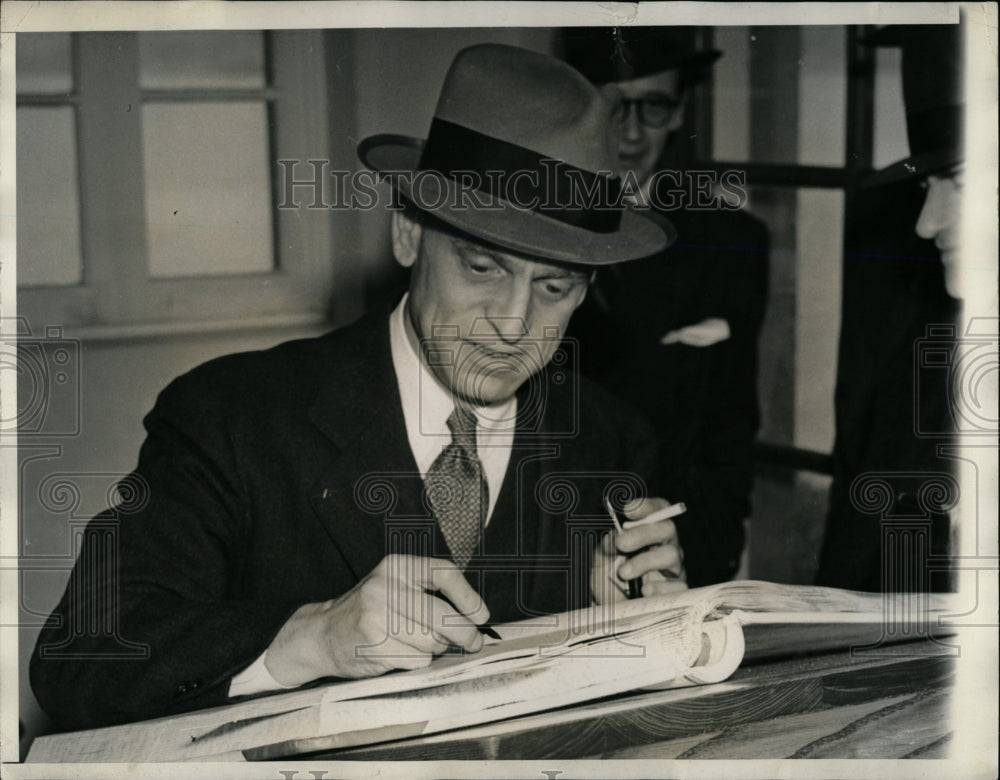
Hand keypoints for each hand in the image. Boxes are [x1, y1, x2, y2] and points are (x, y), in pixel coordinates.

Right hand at [263, 555, 489, 685]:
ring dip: (434, 649)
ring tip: (414, 642)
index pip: (444, 573)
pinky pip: (416, 660)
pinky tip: (398, 653)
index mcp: (397, 565)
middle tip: (473, 642)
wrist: (323, 633)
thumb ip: (431, 594)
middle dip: (464, 634)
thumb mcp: (396, 587)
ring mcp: (376, 616)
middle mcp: (385, 586)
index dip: (469, 597)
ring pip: (432, 641)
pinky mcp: (373, 645)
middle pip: (443, 614)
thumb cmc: (372, 610)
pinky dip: (416, 661)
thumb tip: (477, 619)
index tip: (482, 616)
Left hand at [591, 497, 687, 602]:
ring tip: (623, 573)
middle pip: (667, 529)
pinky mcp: (677, 592)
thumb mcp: (601, 561)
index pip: (658, 511)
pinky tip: (644, 591)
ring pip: (671, 554)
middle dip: (643, 533)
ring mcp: (673, 569)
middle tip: (621, 543)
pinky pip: (677, 585)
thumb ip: (606, 546)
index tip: (628, 509)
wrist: (610, 612)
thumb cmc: (609, 580)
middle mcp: (665, 547)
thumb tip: (613, 536)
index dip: (647, 506)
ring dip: (644, 561)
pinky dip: (659, 587)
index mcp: (649, 534)